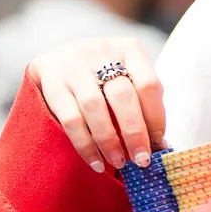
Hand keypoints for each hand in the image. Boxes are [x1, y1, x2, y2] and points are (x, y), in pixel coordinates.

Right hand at [28, 37, 165, 172]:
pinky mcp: (52, 81)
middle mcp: (100, 52)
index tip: (157, 144)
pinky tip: (96, 162)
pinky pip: (71, 119)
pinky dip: (85, 145)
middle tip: (141, 159)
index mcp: (128, 49)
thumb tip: (159, 146)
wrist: (58, 58)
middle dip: (134, 133)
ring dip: (108, 141)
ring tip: (118, 162)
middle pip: (122, 96)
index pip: (148, 84)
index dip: (155, 118)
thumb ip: (142, 104)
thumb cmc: (102, 76)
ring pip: (94, 107)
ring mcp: (73, 65)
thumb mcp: (126, 76)